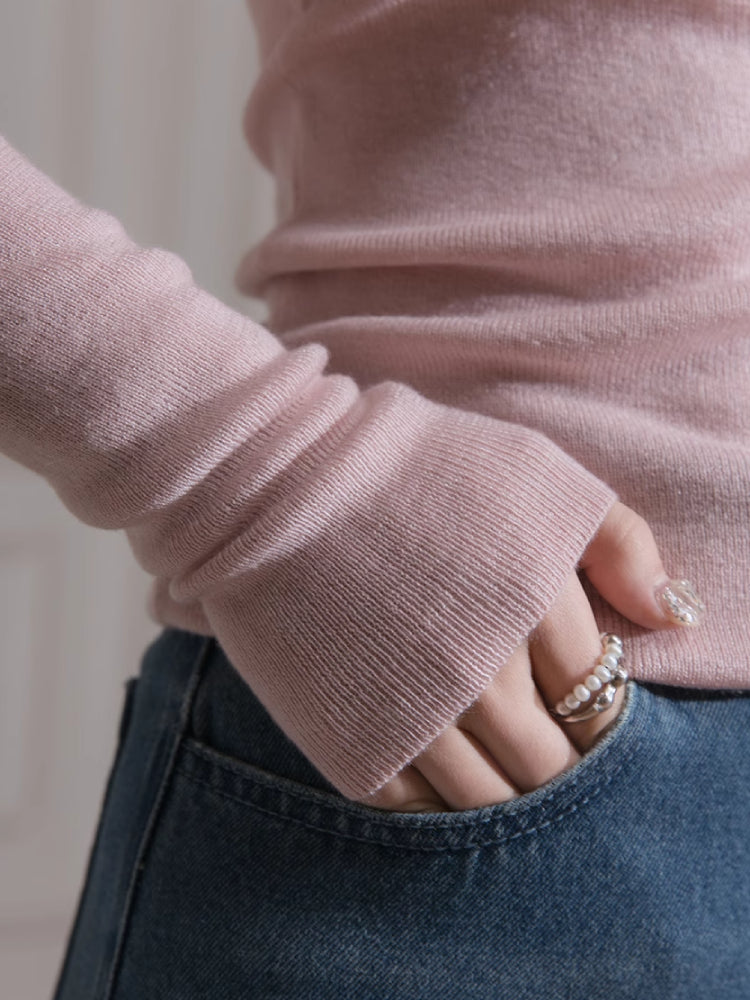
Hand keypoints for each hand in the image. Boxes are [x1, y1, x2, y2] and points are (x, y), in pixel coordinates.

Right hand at [358, 502, 701, 812]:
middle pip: (550, 765)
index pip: (599, 707)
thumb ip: (620, 543)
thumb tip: (672, 616)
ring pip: (491, 799)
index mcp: (537, 609)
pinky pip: (421, 810)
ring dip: (507, 793)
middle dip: (559, 763)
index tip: (582, 712)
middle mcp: (483, 676)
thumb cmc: (418, 469)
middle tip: (546, 751)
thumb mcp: (537, 475)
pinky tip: (446, 778)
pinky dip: (443, 805)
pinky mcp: (357, 743)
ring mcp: (416, 718)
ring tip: (502, 770)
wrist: (285, 482)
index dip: (600, 720)